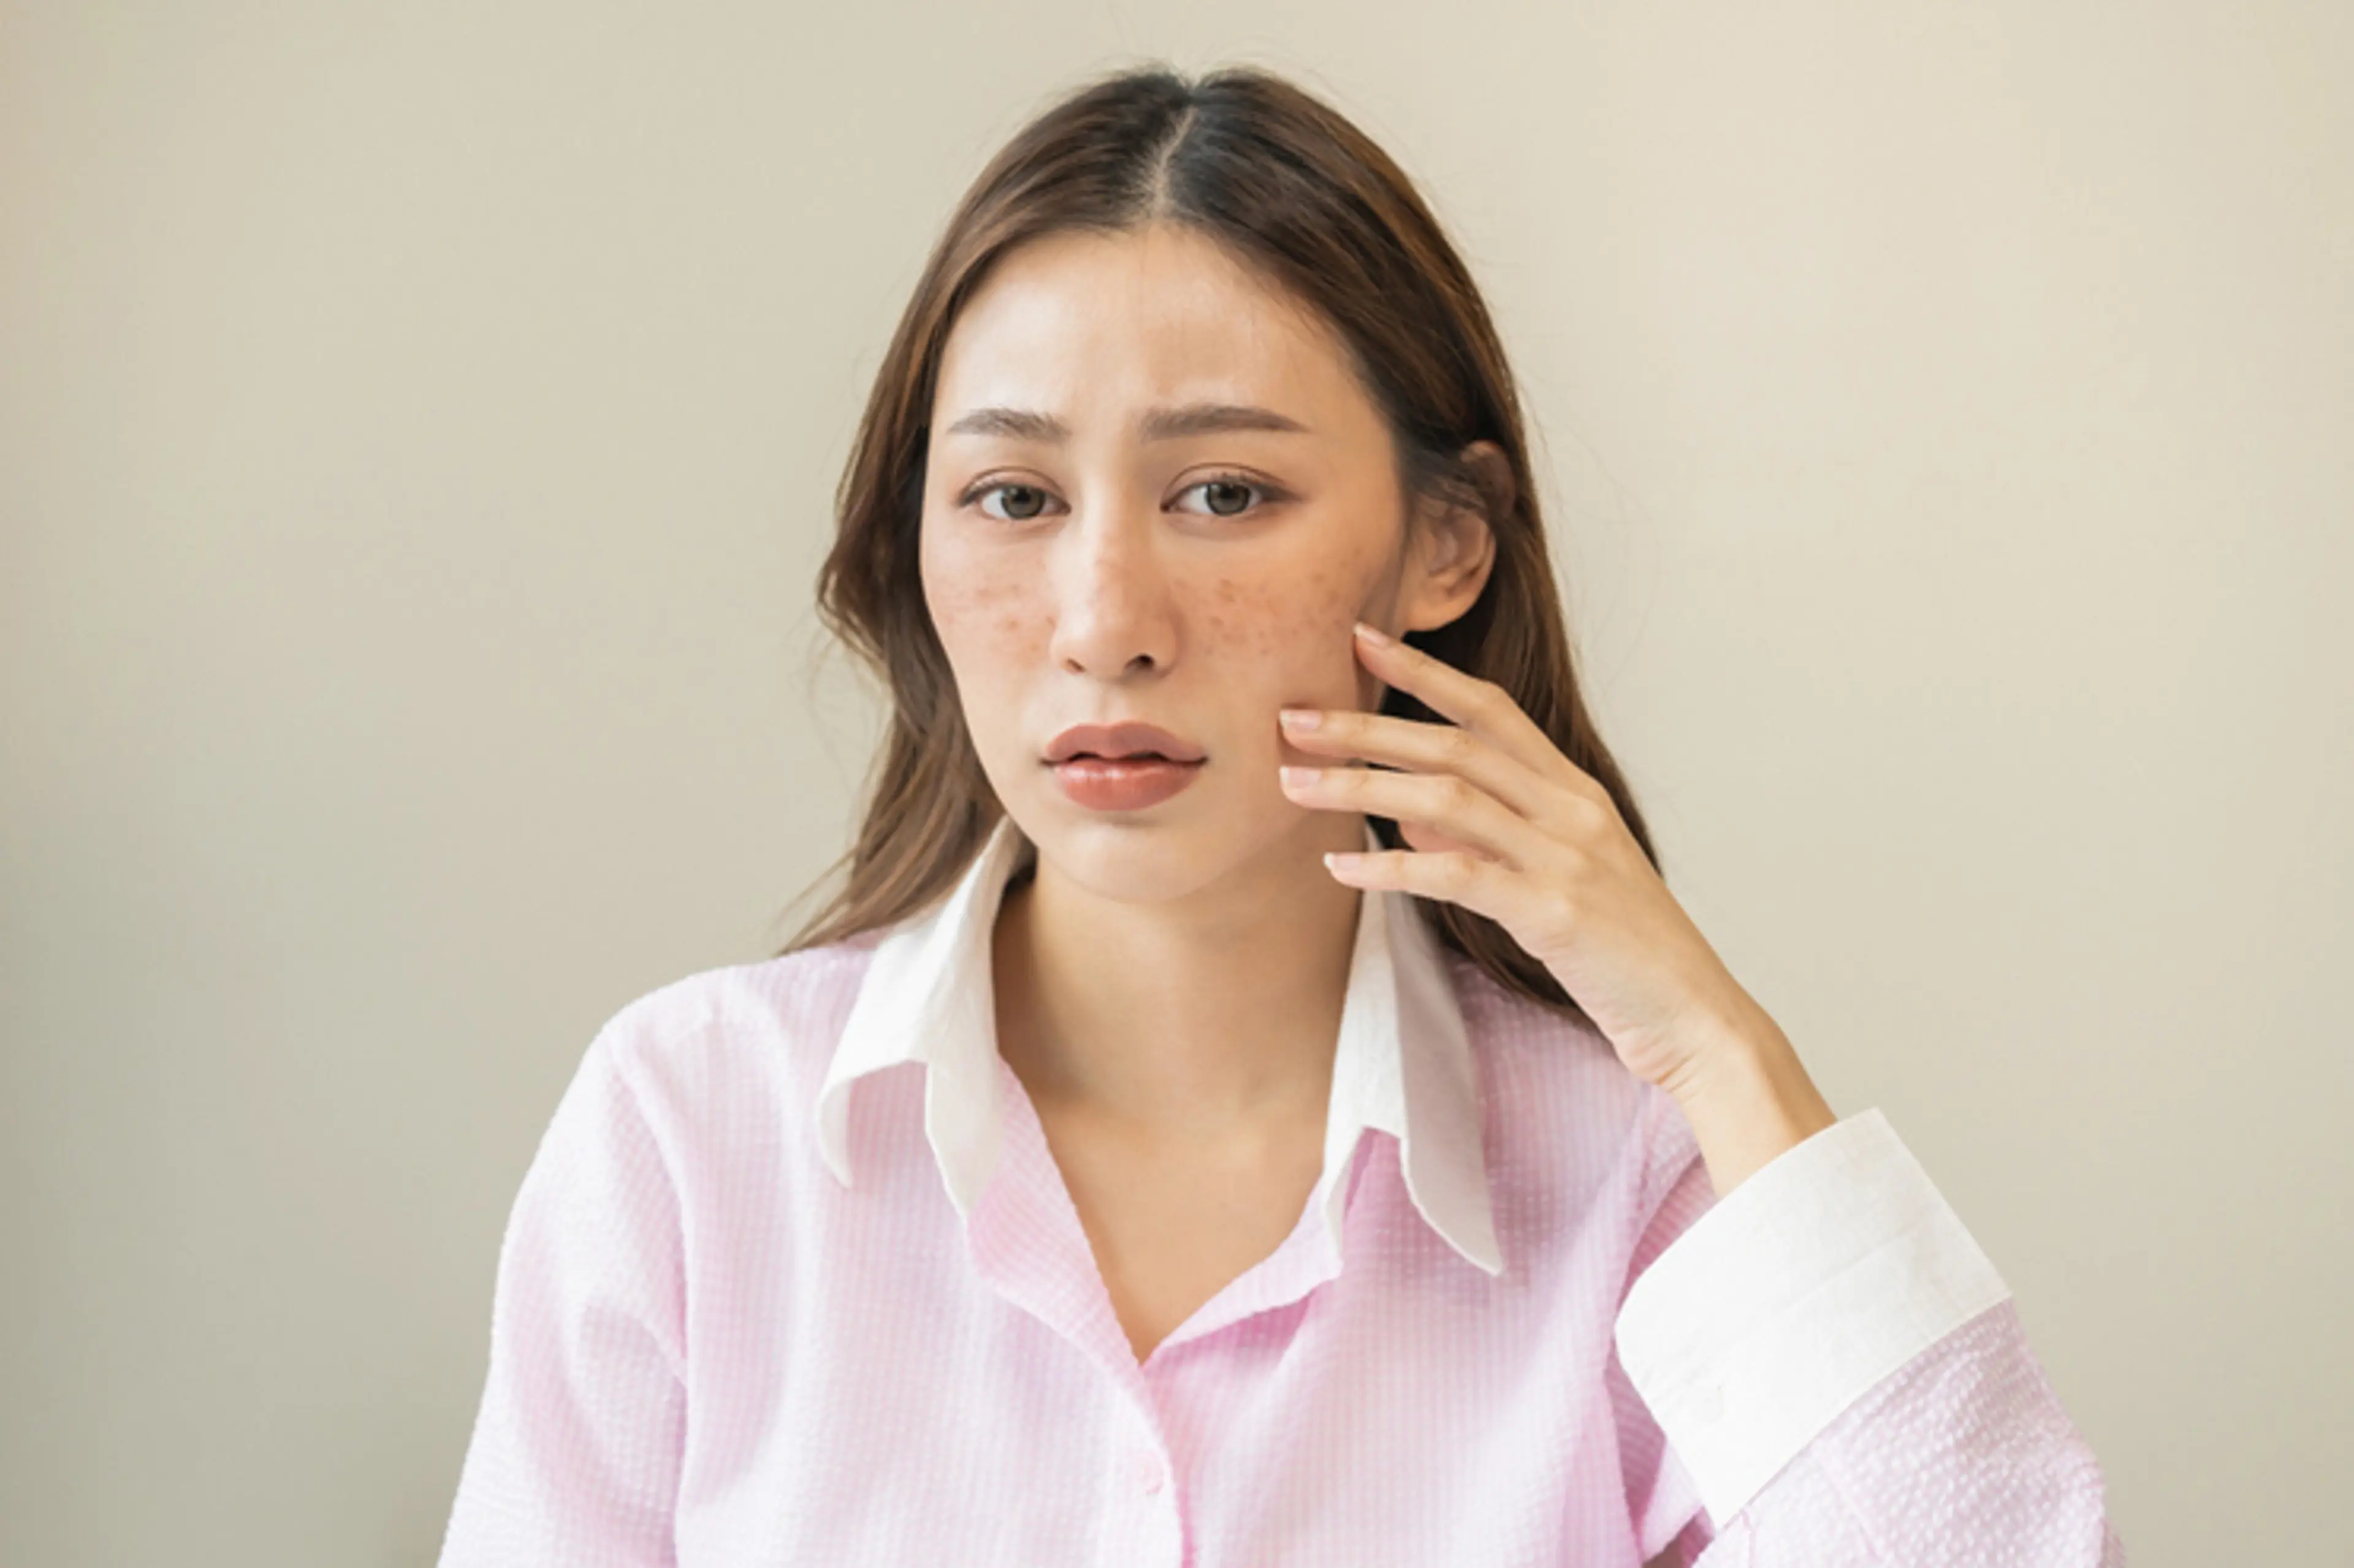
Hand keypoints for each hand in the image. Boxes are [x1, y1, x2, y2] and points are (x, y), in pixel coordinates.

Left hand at [1276, 620, 1779, 1101]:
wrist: (1694, 1015)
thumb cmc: (1621, 950)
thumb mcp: (1559, 875)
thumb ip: (1493, 835)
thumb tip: (1411, 816)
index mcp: (1574, 791)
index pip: (1491, 709)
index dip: (1423, 672)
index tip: (1360, 639)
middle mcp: (1571, 810)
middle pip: (1454, 745)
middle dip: (1366, 726)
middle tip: (1294, 716)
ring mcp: (1565, 857)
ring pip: (1445, 799)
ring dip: (1360, 788)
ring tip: (1294, 784)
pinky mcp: (1554, 912)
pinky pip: (1456, 877)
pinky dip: (1390, 869)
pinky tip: (1340, 870)